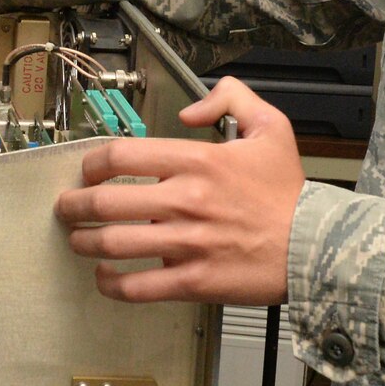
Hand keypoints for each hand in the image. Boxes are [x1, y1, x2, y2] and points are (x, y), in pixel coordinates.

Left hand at [53, 77, 304, 304]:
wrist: (317, 245)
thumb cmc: (290, 192)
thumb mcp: (270, 125)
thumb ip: (230, 98)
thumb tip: (189, 109)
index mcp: (198, 162)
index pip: (122, 156)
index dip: (92, 163)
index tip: (87, 171)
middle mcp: (186, 201)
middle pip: (106, 202)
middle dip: (75, 205)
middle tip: (66, 208)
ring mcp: (187, 243)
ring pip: (114, 244)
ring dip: (84, 243)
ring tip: (77, 241)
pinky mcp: (194, 281)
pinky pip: (138, 287)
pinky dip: (111, 284)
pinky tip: (104, 279)